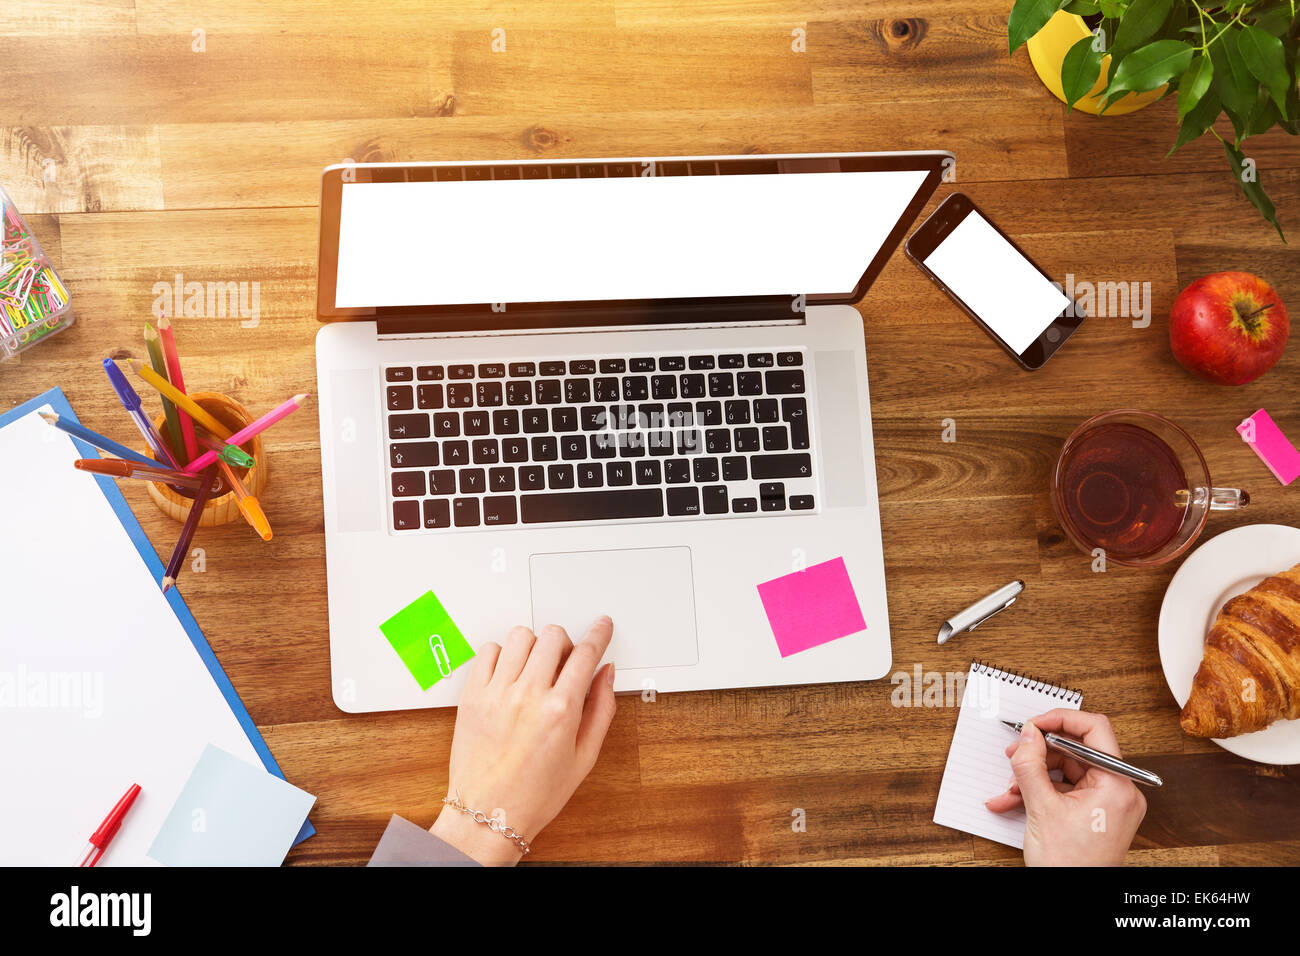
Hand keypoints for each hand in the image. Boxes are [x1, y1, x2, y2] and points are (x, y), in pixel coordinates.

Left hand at [430, 616, 616, 864]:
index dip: (599, 634)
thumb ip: (600, 709)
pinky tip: (509, 674)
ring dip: (534, 645)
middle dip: (566, 643)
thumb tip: (605, 674)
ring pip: (520, 636)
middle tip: (565, 662)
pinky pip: (488, 652)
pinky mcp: (472, 696)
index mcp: (560, 710)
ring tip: (535, 667)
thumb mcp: (583, 757)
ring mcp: (497, 693)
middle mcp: (528, 695)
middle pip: (553, 636)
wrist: (488, 814)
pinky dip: (502, 655)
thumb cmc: (534, 794)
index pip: (585, 654)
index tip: (602, 627)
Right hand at [985, 709, 1146, 866]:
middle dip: (1040, 753)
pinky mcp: (1095, 813)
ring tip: (1009, 789)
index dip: (1061, 720)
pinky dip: (1039, 793)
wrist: (1074, 902)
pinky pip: (1066, 791)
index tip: (1034, 724)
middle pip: (1077, 751)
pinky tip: (1012, 802)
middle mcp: (1118, 790)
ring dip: (1033, 777)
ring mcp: (1107, 803)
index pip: (1095, 729)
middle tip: (1015, 754)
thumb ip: (1031, 765)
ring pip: (1067, 771)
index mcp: (1117, 785)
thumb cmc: (1070, 866)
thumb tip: (1027, 735)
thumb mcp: (1041, 808)